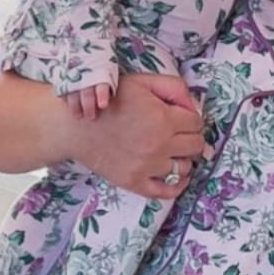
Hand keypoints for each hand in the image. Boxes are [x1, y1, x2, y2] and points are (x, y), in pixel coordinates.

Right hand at [70, 73, 212, 198]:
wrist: (76, 126)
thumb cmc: (109, 100)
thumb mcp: (142, 82)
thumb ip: (173, 88)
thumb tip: (195, 106)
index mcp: (163, 119)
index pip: (196, 123)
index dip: (191, 118)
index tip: (182, 118)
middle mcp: (159, 145)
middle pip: (195, 146)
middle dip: (191, 137)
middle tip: (179, 133)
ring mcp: (148, 167)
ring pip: (184, 168)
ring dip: (183, 158)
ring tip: (172, 151)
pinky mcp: (135, 182)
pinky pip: (167, 191)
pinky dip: (177, 185)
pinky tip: (177, 175)